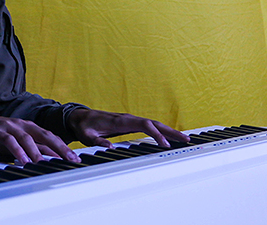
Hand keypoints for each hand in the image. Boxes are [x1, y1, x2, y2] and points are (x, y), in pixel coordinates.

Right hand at [0, 113, 81, 163]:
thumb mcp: (16, 142)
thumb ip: (31, 149)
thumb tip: (48, 160)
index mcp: (28, 126)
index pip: (50, 136)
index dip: (63, 147)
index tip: (75, 158)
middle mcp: (22, 125)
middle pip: (45, 135)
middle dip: (59, 148)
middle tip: (70, 160)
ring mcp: (10, 127)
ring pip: (28, 138)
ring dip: (38, 152)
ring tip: (47, 164)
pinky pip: (10, 142)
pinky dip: (17, 151)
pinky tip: (23, 161)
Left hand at [66, 108, 189, 148]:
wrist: (79, 117)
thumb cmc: (83, 127)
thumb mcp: (86, 136)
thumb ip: (97, 141)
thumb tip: (110, 147)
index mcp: (120, 121)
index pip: (143, 125)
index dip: (156, 134)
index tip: (165, 144)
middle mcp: (128, 118)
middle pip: (154, 123)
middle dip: (170, 131)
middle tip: (187, 139)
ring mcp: (130, 120)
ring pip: (154, 124)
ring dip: (169, 131)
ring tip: (185, 139)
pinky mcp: (130, 123)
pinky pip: (149, 126)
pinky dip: (161, 131)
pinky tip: (170, 138)